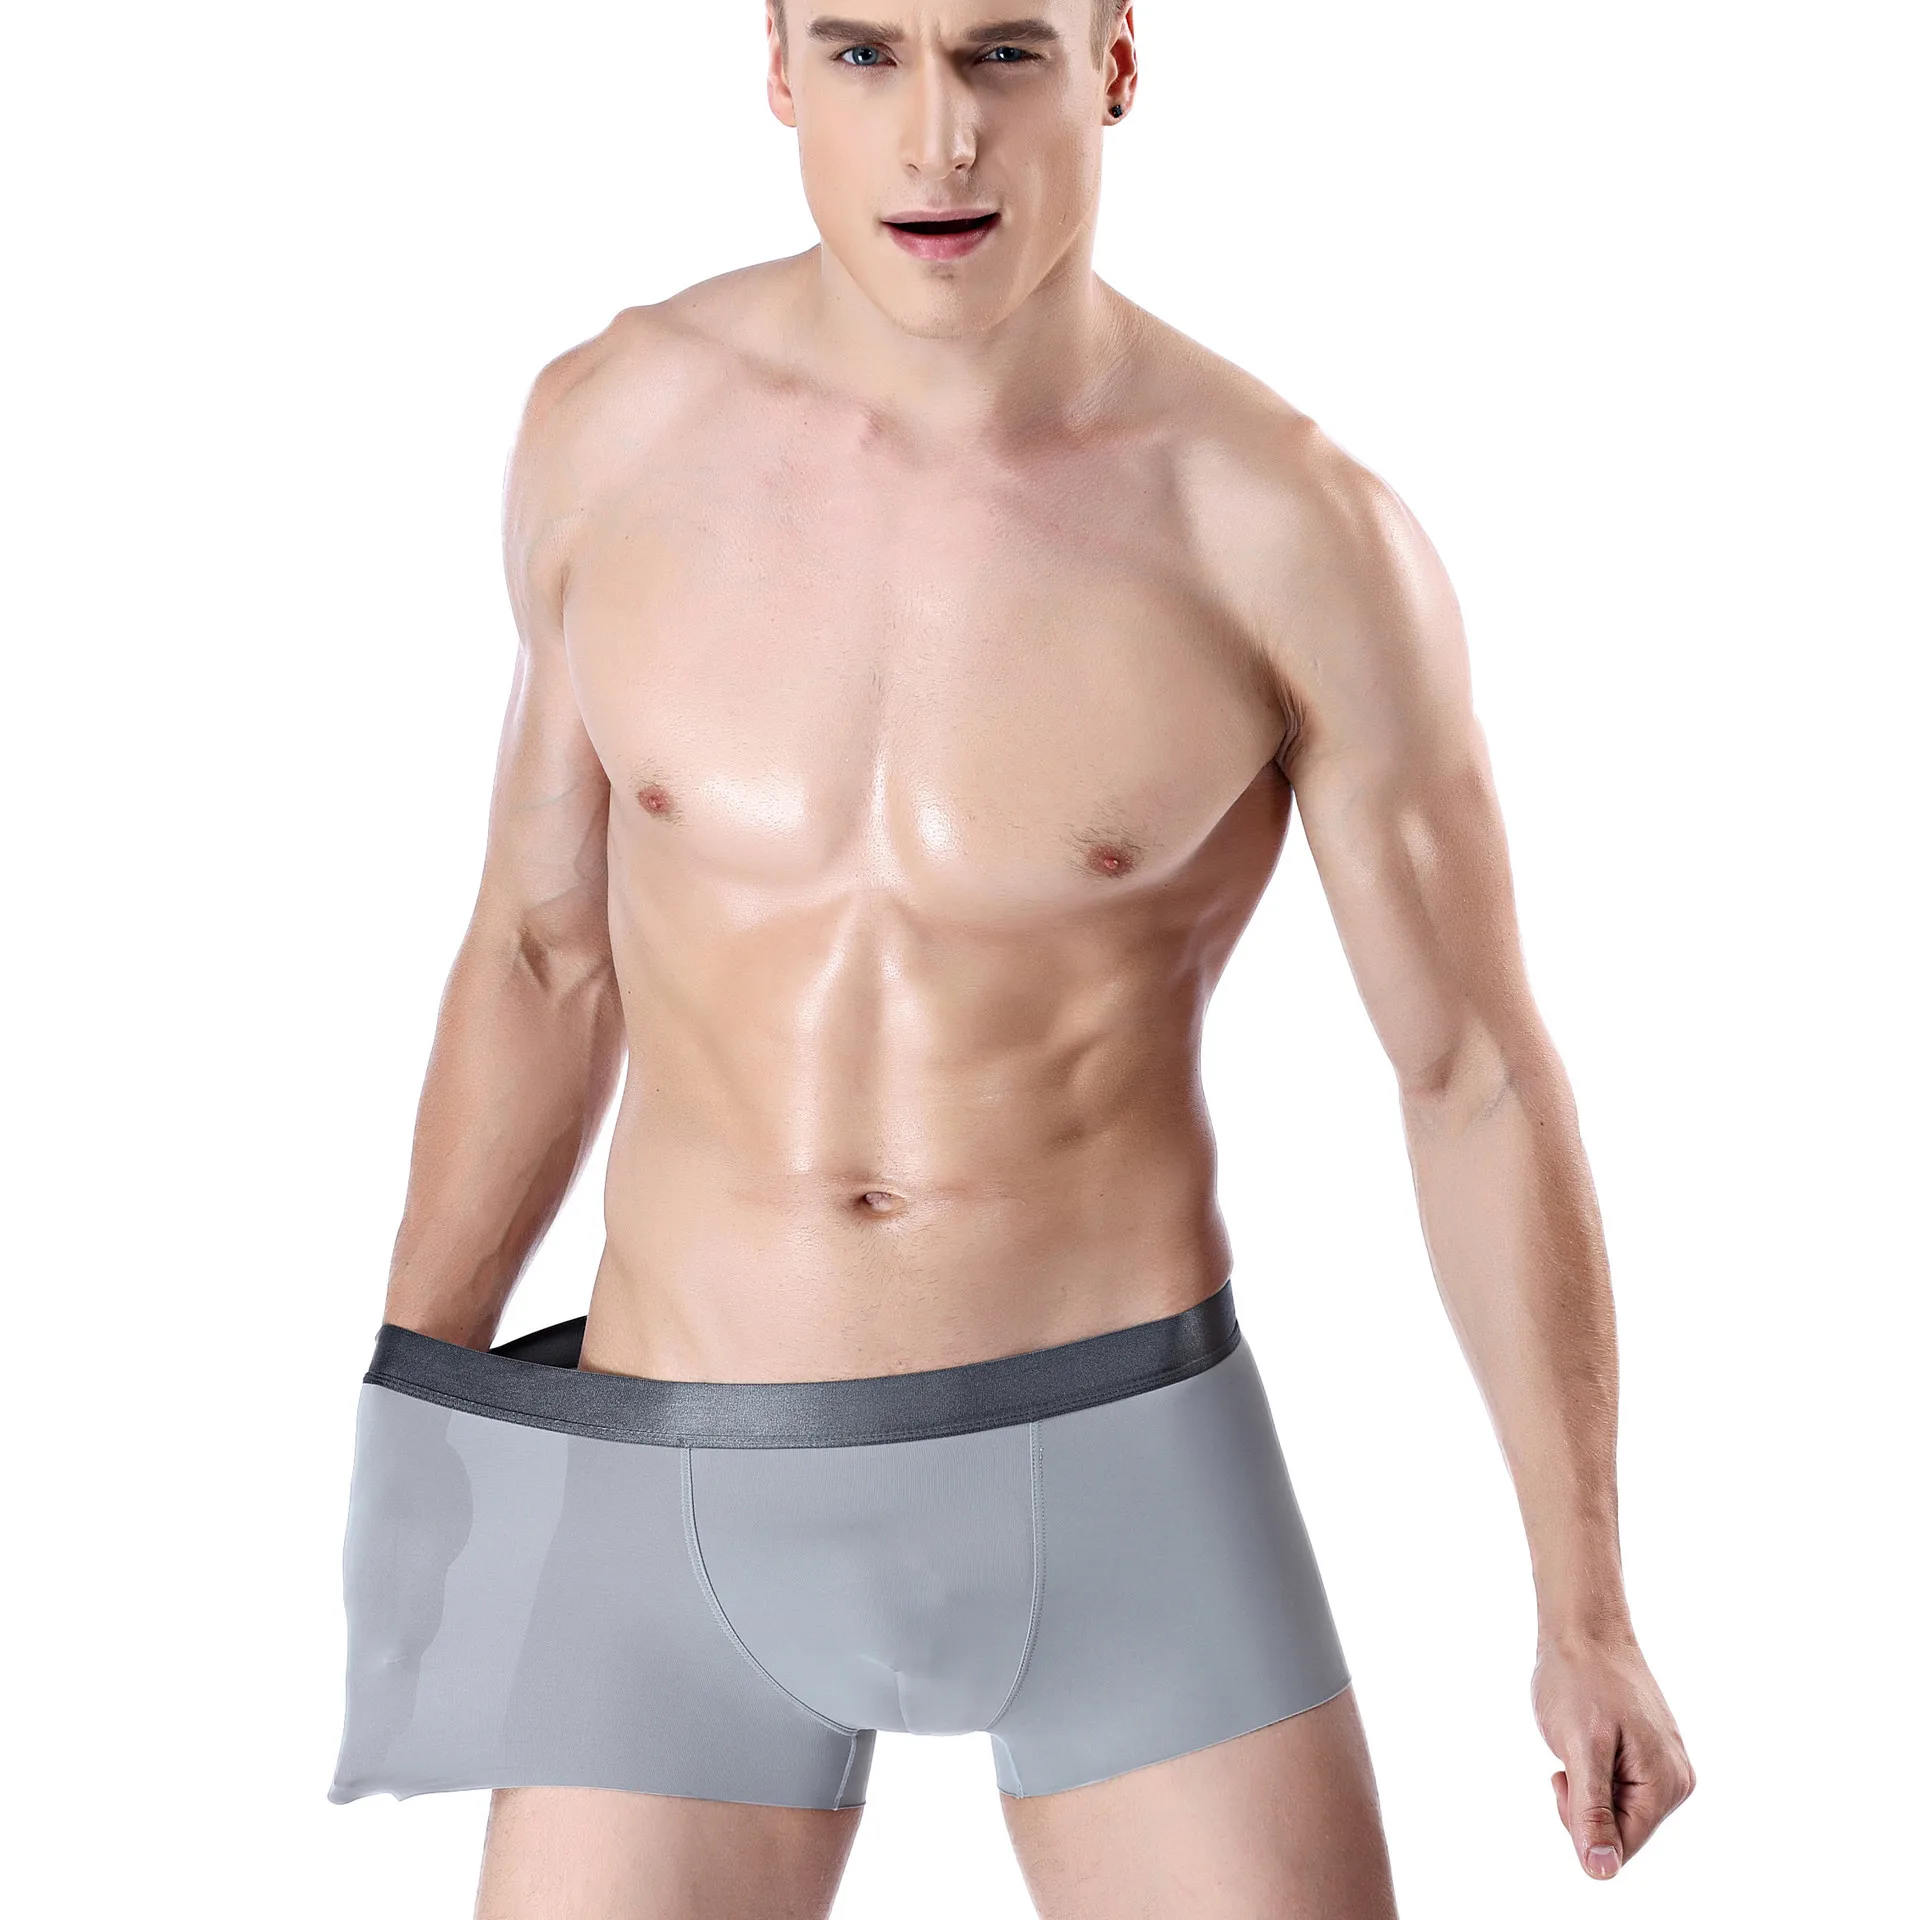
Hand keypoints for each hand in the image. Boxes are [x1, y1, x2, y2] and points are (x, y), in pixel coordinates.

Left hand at [1531, 1632, 1694, 1878]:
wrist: (1584, 1626)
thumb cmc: (1579, 1678)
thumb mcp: (1578, 1749)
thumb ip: (1591, 1813)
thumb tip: (1601, 1871)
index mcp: (1665, 1785)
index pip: (1621, 1847)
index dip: (1581, 1823)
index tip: (1565, 1777)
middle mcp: (1676, 1781)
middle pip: (1620, 1831)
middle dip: (1584, 1804)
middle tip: (1570, 1755)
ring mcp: (1665, 1765)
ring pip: (1616, 1809)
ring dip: (1587, 1785)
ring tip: (1581, 1738)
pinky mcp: (1650, 1752)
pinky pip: (1617, 1785)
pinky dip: (1593, 1769)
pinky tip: (1592, 1736)